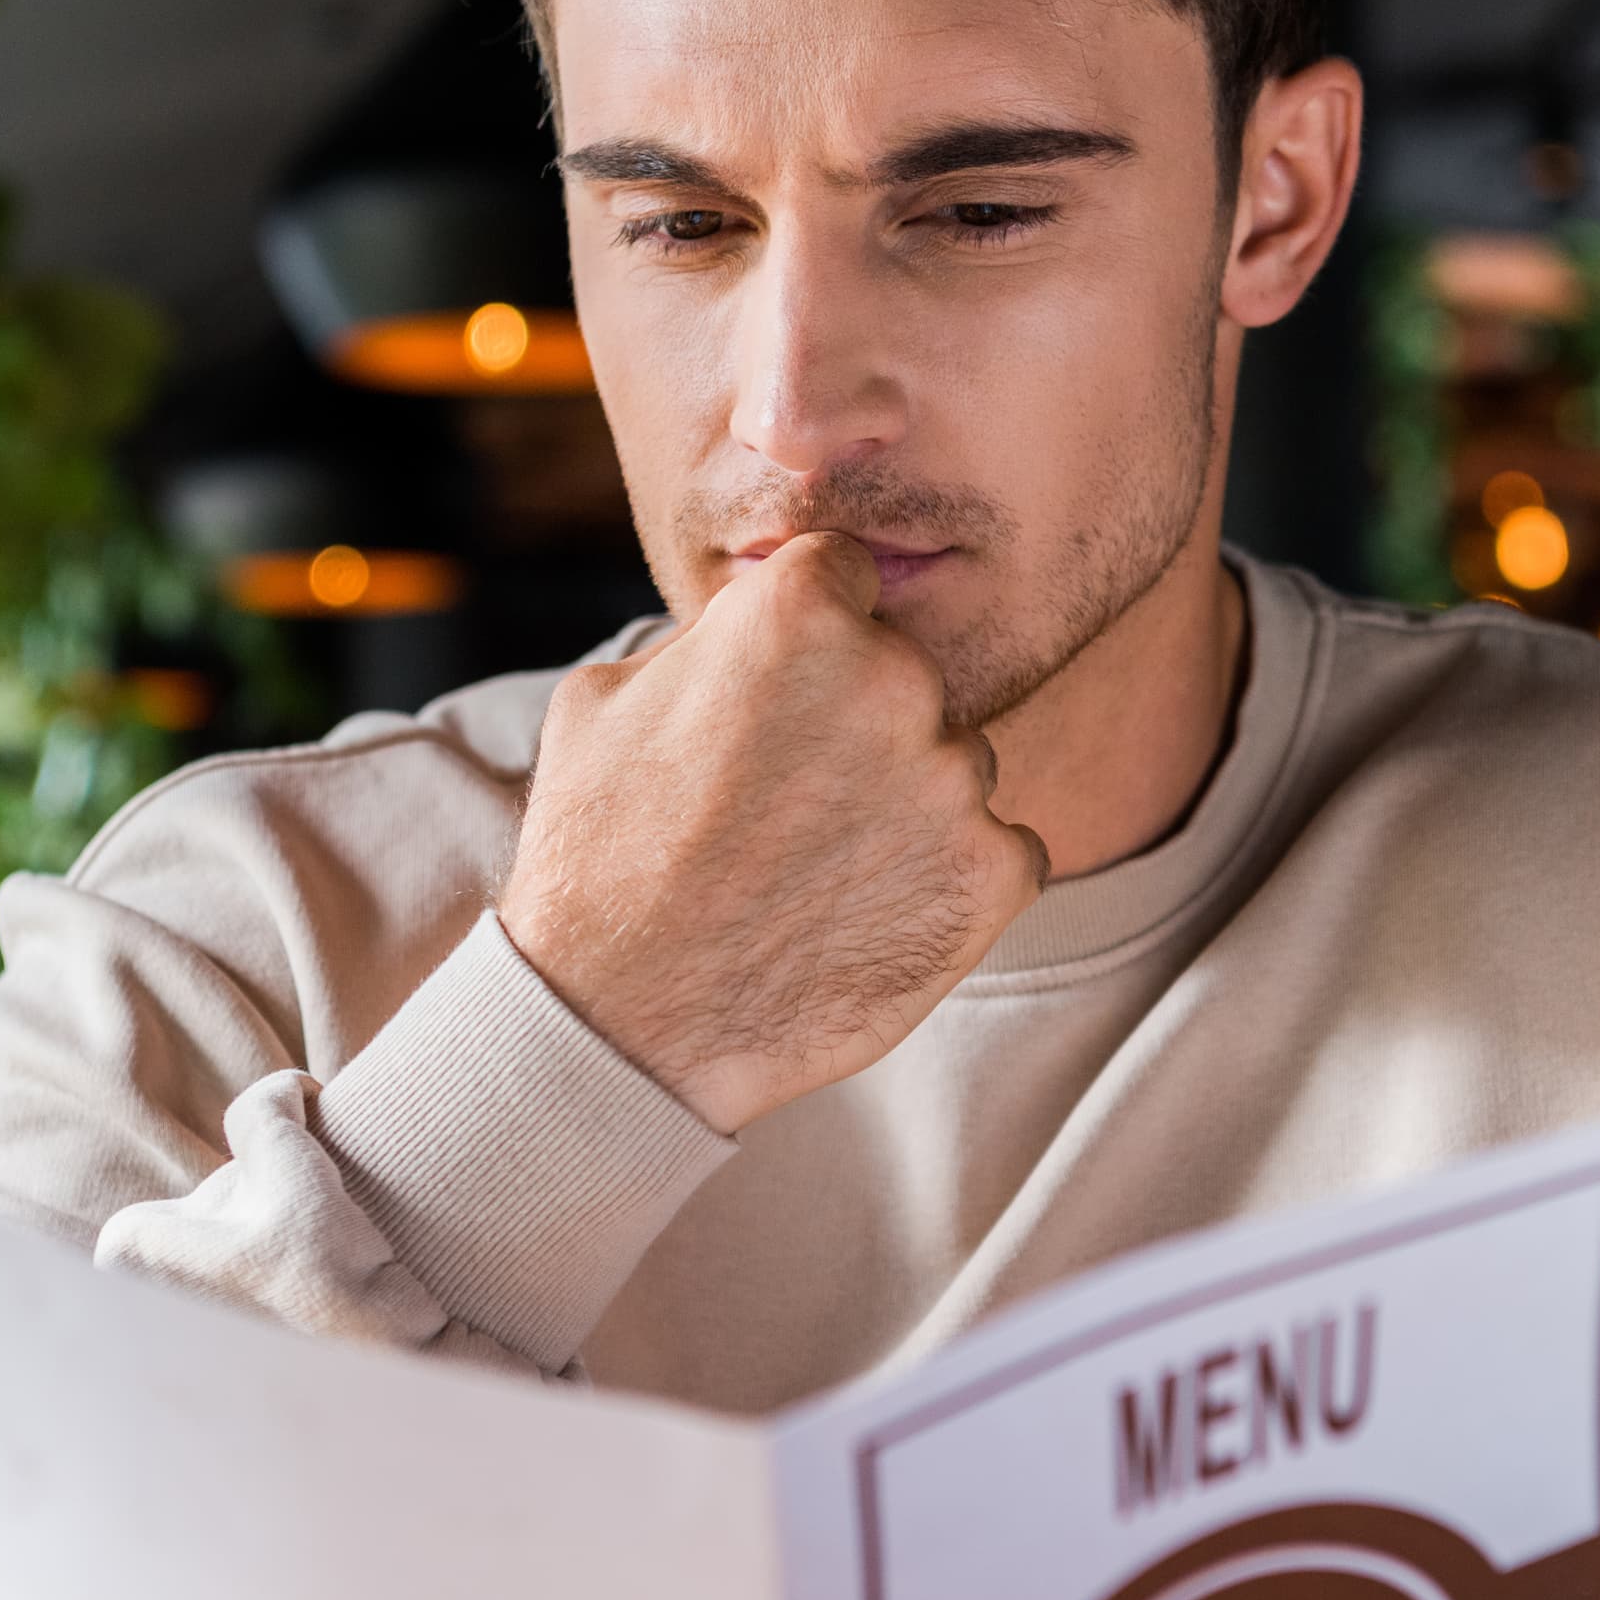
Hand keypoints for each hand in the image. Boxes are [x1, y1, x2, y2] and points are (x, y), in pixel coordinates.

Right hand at [499, 533, 1047, 1135]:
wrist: (629, 1023)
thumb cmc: (598, 856)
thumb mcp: (605, 697)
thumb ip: (709, 637)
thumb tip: (757, 615)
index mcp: (799, 611)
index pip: (848, 576)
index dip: (812, 632)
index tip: (781, 693)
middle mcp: (895, 678)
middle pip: (905, 674)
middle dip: (859, 722)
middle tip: (787, 801)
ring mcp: (954, 779)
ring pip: (953, 764)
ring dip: (906, 802)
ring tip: (814, 868)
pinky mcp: (996, 875)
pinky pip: (1001, 850)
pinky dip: (948, 878)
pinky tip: (867, 911)